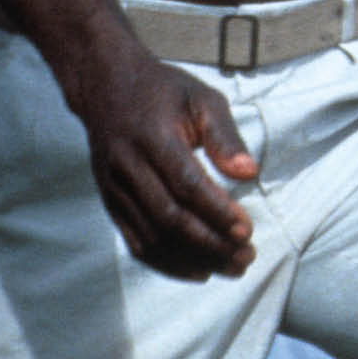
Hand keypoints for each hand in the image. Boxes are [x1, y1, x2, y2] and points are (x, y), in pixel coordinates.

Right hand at [74, 48, 257, 279]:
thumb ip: (225, 136)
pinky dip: (166, 263)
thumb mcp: (202, 99)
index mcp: (154, 137)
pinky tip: (197, 271)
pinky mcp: (109, 203)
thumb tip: (250, 173)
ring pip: (152, 237)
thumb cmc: (165, 92)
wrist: (107, 88)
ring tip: (231, 267)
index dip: (217, 211)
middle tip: (246, 257)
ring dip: (193, 259)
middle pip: (170, 218)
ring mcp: (114, 189)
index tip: (247, 229)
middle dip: (210, 244)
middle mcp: (128, 167)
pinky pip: (136, 242)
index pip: (186, 184)